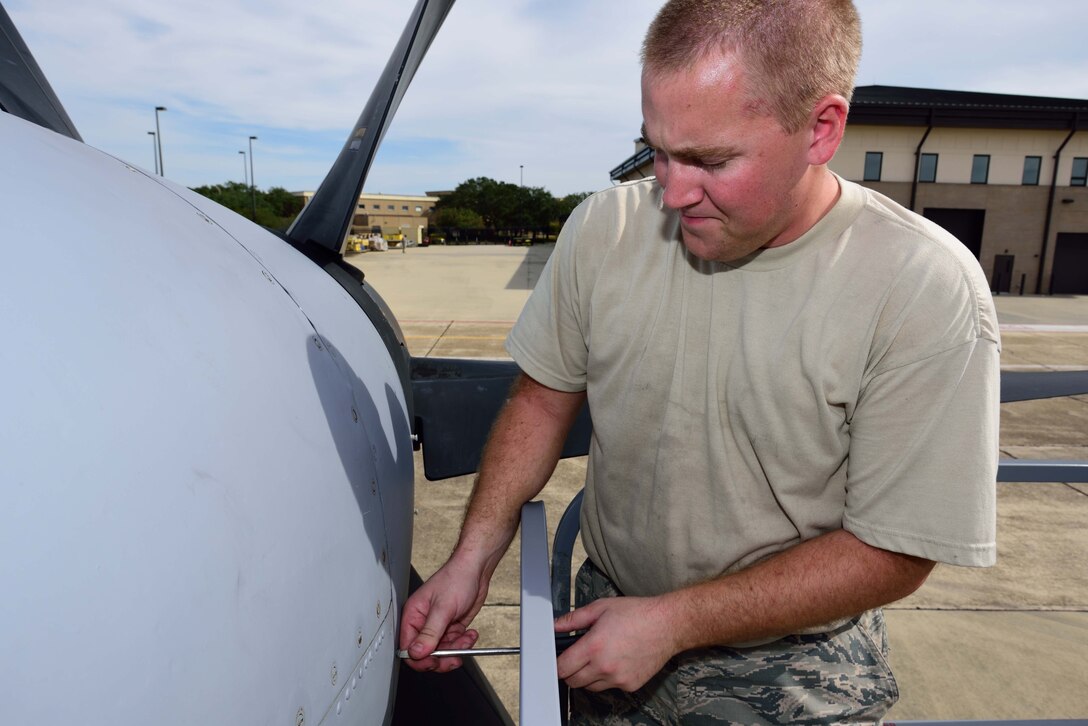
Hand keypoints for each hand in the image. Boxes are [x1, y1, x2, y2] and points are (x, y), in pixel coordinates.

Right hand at [399, 559, 488, 672]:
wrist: (476, 570)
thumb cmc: (457, 578)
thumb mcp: (443, 608)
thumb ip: (430, 632)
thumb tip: (416, 652)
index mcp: (413, 616)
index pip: (408, 647)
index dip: (420, 659)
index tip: (434, 662)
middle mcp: (423, 623)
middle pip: (425, 653)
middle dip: (441, 657)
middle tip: (454, 657)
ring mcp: (438, 626)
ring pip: (442, 651)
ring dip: (456, 649)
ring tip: (466, 639)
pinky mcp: (451, 627)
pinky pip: (454, 644)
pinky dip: (463, 643)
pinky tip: (470, 634)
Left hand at [554, 596, 677, 691]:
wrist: (667, 625)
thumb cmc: (637, 614)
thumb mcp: (601, 608)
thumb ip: (574, 619)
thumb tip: (556, 626)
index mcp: (594, 646)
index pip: (562, 668)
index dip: (557, 663)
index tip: (559, 659)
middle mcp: (604, 666)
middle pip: (573, 682)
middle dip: (571, 671)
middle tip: (578, 657)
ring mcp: (618, 679)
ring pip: (590, 687)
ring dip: (589, 676)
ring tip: (600, 657)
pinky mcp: (630, 685)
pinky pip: (610, 687)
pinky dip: (608, 678)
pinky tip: (617, 661)